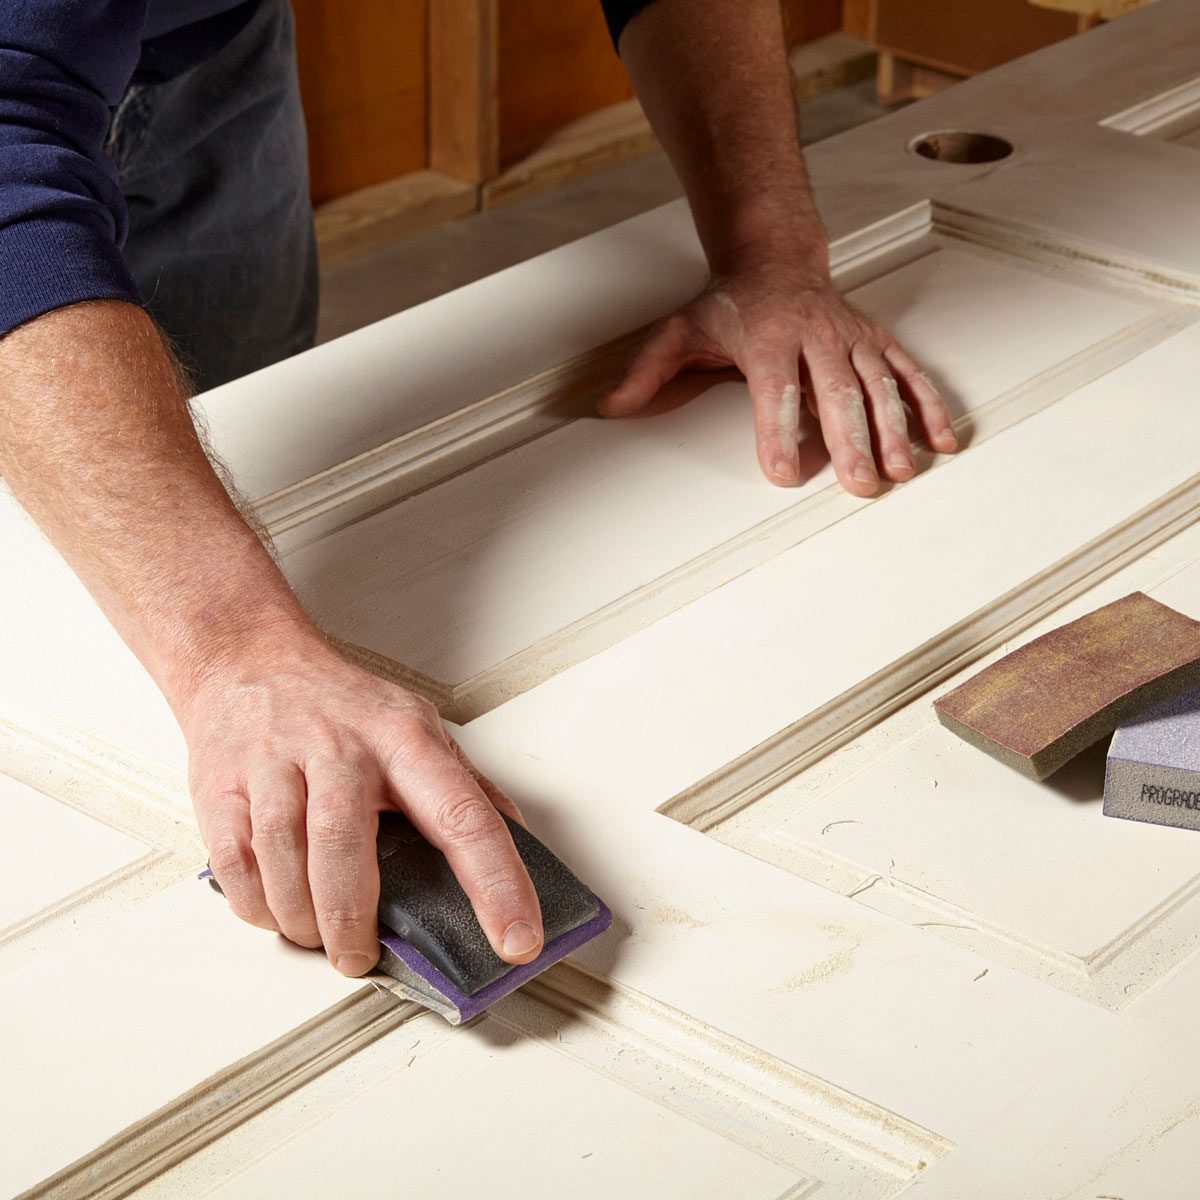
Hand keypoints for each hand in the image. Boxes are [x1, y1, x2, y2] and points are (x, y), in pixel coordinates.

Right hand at [181, 631, 543, 976]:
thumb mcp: (418, 727)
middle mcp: (340, 748)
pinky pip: (236, 863)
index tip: (518, 939)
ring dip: (304, 919)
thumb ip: (467, 786)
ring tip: (321, 937)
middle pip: (346, 847)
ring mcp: (276, 764)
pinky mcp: (221, 786)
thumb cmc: (342, 704)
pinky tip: (278, 911)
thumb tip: (522, 843)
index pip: (464, 817)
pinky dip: (258, 905)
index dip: (496, 884)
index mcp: (405, 738)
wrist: (251, 660)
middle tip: (362, 957)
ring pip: (285, 860)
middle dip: (354, 920)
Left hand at [598, 265, 958, 494]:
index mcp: (767, 336)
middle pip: (836, 392)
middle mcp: (816, 335)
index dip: (780, 431)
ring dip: (893, 430)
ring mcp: (850, 338)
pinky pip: (907, 373)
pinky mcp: (874, 340)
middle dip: (850, 440)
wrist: (773, 256)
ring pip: (878, 385)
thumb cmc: (728, 303)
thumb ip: (647, 371)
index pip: (775, 389)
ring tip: (900, 471)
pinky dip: (927, 407)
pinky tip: (939, 442)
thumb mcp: (679, 330)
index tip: (784, 472)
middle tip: (857, 484)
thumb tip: (610, 407)